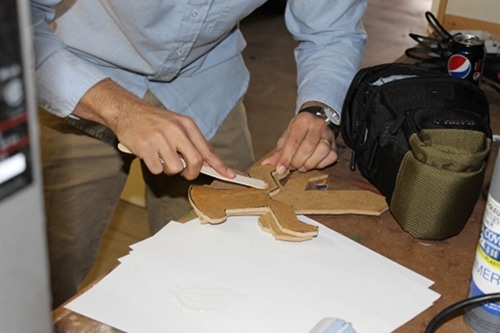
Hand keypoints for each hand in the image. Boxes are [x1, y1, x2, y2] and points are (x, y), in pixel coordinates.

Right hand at [73, 79, 234, 179]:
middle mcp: (176, 131)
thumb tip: (206, 163)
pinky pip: (157, 169)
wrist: (126, 110)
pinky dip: (154, 167)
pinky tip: (149, 155)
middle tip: (184, 172)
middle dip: (191, 173)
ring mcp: (161, 139)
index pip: (207, 149)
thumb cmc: (153, 121)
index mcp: (187, 125)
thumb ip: (191, 142)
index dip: (219, 165)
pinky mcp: (146, 147)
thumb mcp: (176, 125)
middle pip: (195, 162)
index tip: (229, 175)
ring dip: (169, 170)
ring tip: (161, 157)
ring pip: (175, 169)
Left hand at [261, 111, 337, 173]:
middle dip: (297, 162)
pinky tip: (313, 163)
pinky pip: (330, 157)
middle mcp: (318, 124)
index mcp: (303, 120)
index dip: (286, 158)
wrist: (315, 124)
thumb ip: (278, 152)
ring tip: (302, 166)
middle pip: (307, 148)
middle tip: (292, 166)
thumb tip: (267, 163)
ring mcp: (328, 134)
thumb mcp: (286, 138)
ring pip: (321, 151)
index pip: (294, 141)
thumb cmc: (298, 133)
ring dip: (309, 163)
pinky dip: (320, 164)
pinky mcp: (335, 145)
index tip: (281, 169)